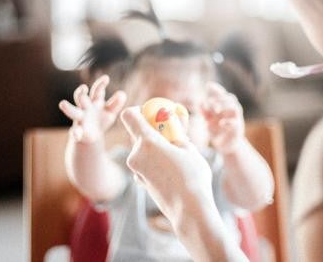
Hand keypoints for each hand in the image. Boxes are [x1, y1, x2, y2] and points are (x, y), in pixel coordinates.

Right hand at [59, 75, 126, 144]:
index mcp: (94, 101)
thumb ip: (116, 103)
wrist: (91, 137)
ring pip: (72, 111)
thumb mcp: (110, 112)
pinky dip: (75, 132)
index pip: (96, 90)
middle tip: (83, 88)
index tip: (106, 78)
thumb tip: (122, 94)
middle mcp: (85, 108)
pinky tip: (77, 134)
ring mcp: (80, 119)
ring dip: (68, 108)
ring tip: (62, 103)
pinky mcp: (78, 132)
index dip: (101, 84)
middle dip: (81, 93)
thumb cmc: (101, 120)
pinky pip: (75, 131)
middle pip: (80, 98)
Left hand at [122, 106, 249, 261]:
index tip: (153, 114)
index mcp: (147, 142)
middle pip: (137, 133)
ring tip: (176, 154)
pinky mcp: (140, 182)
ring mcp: (136, 170)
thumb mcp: (189, 149)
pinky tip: (172, 169)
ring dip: (155, 147)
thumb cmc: (193, 177)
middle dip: (152, 130)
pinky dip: (154, 161)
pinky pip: (144, 164)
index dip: (139, 110)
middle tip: (171, 133)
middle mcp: (136, 155)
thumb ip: (177, 135)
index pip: (129, 115)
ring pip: (142, 149)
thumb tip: (174, 127)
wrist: (189, 210)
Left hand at [202, 82, 244, 153]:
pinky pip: (235, 123)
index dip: (217, 89)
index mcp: (225, 107)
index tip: (209, 85)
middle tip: (210, 103)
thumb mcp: (209, 120)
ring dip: (225, 107)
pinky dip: (228, 122)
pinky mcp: (237, 130)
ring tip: (215, 110)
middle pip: (231, 99)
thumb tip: (200, 102)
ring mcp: (237, 120)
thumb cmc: (217, 131)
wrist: (226, 146)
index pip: (223, 95)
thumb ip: (205, 112)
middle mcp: (232, 112)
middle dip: (220, 99)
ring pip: (236, 108)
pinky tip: (221, 123)